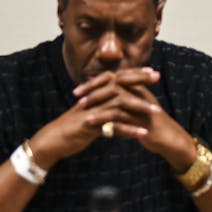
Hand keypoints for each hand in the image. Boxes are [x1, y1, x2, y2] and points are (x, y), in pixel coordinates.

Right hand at [32, 68, 173, 166]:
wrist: (54, 139)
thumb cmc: (73, 126)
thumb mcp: (90, 111)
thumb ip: (102, 102)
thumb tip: (117, 96)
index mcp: (96, 92)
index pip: (118, 78)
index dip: (135, 73)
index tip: (152, 71)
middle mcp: (95, 97)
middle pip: (121, 85)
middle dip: (140, 80)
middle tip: (158, 77)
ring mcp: (94, 110)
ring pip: (120, 104)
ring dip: (140, 107)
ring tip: (156, 111)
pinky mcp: (92, 126)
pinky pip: (114, 127)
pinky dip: (129, 130)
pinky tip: (142, 133)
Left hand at [70, 69, 197, 167]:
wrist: (168, 139)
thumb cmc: (150, 124)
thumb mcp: (136, 107)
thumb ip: (124, 98)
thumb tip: (105, 92)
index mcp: (137, 88)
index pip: (113, 77)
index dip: (96, 81)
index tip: (80, 88)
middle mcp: (139, 93)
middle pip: (112, 84)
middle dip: (93, 88)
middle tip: (76, 95)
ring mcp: (141, 106)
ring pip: (115, 99)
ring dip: (97, 102)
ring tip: (81, 107)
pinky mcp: (141, 120)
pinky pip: (120, 117)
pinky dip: (104, 119)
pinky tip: (92, 124)